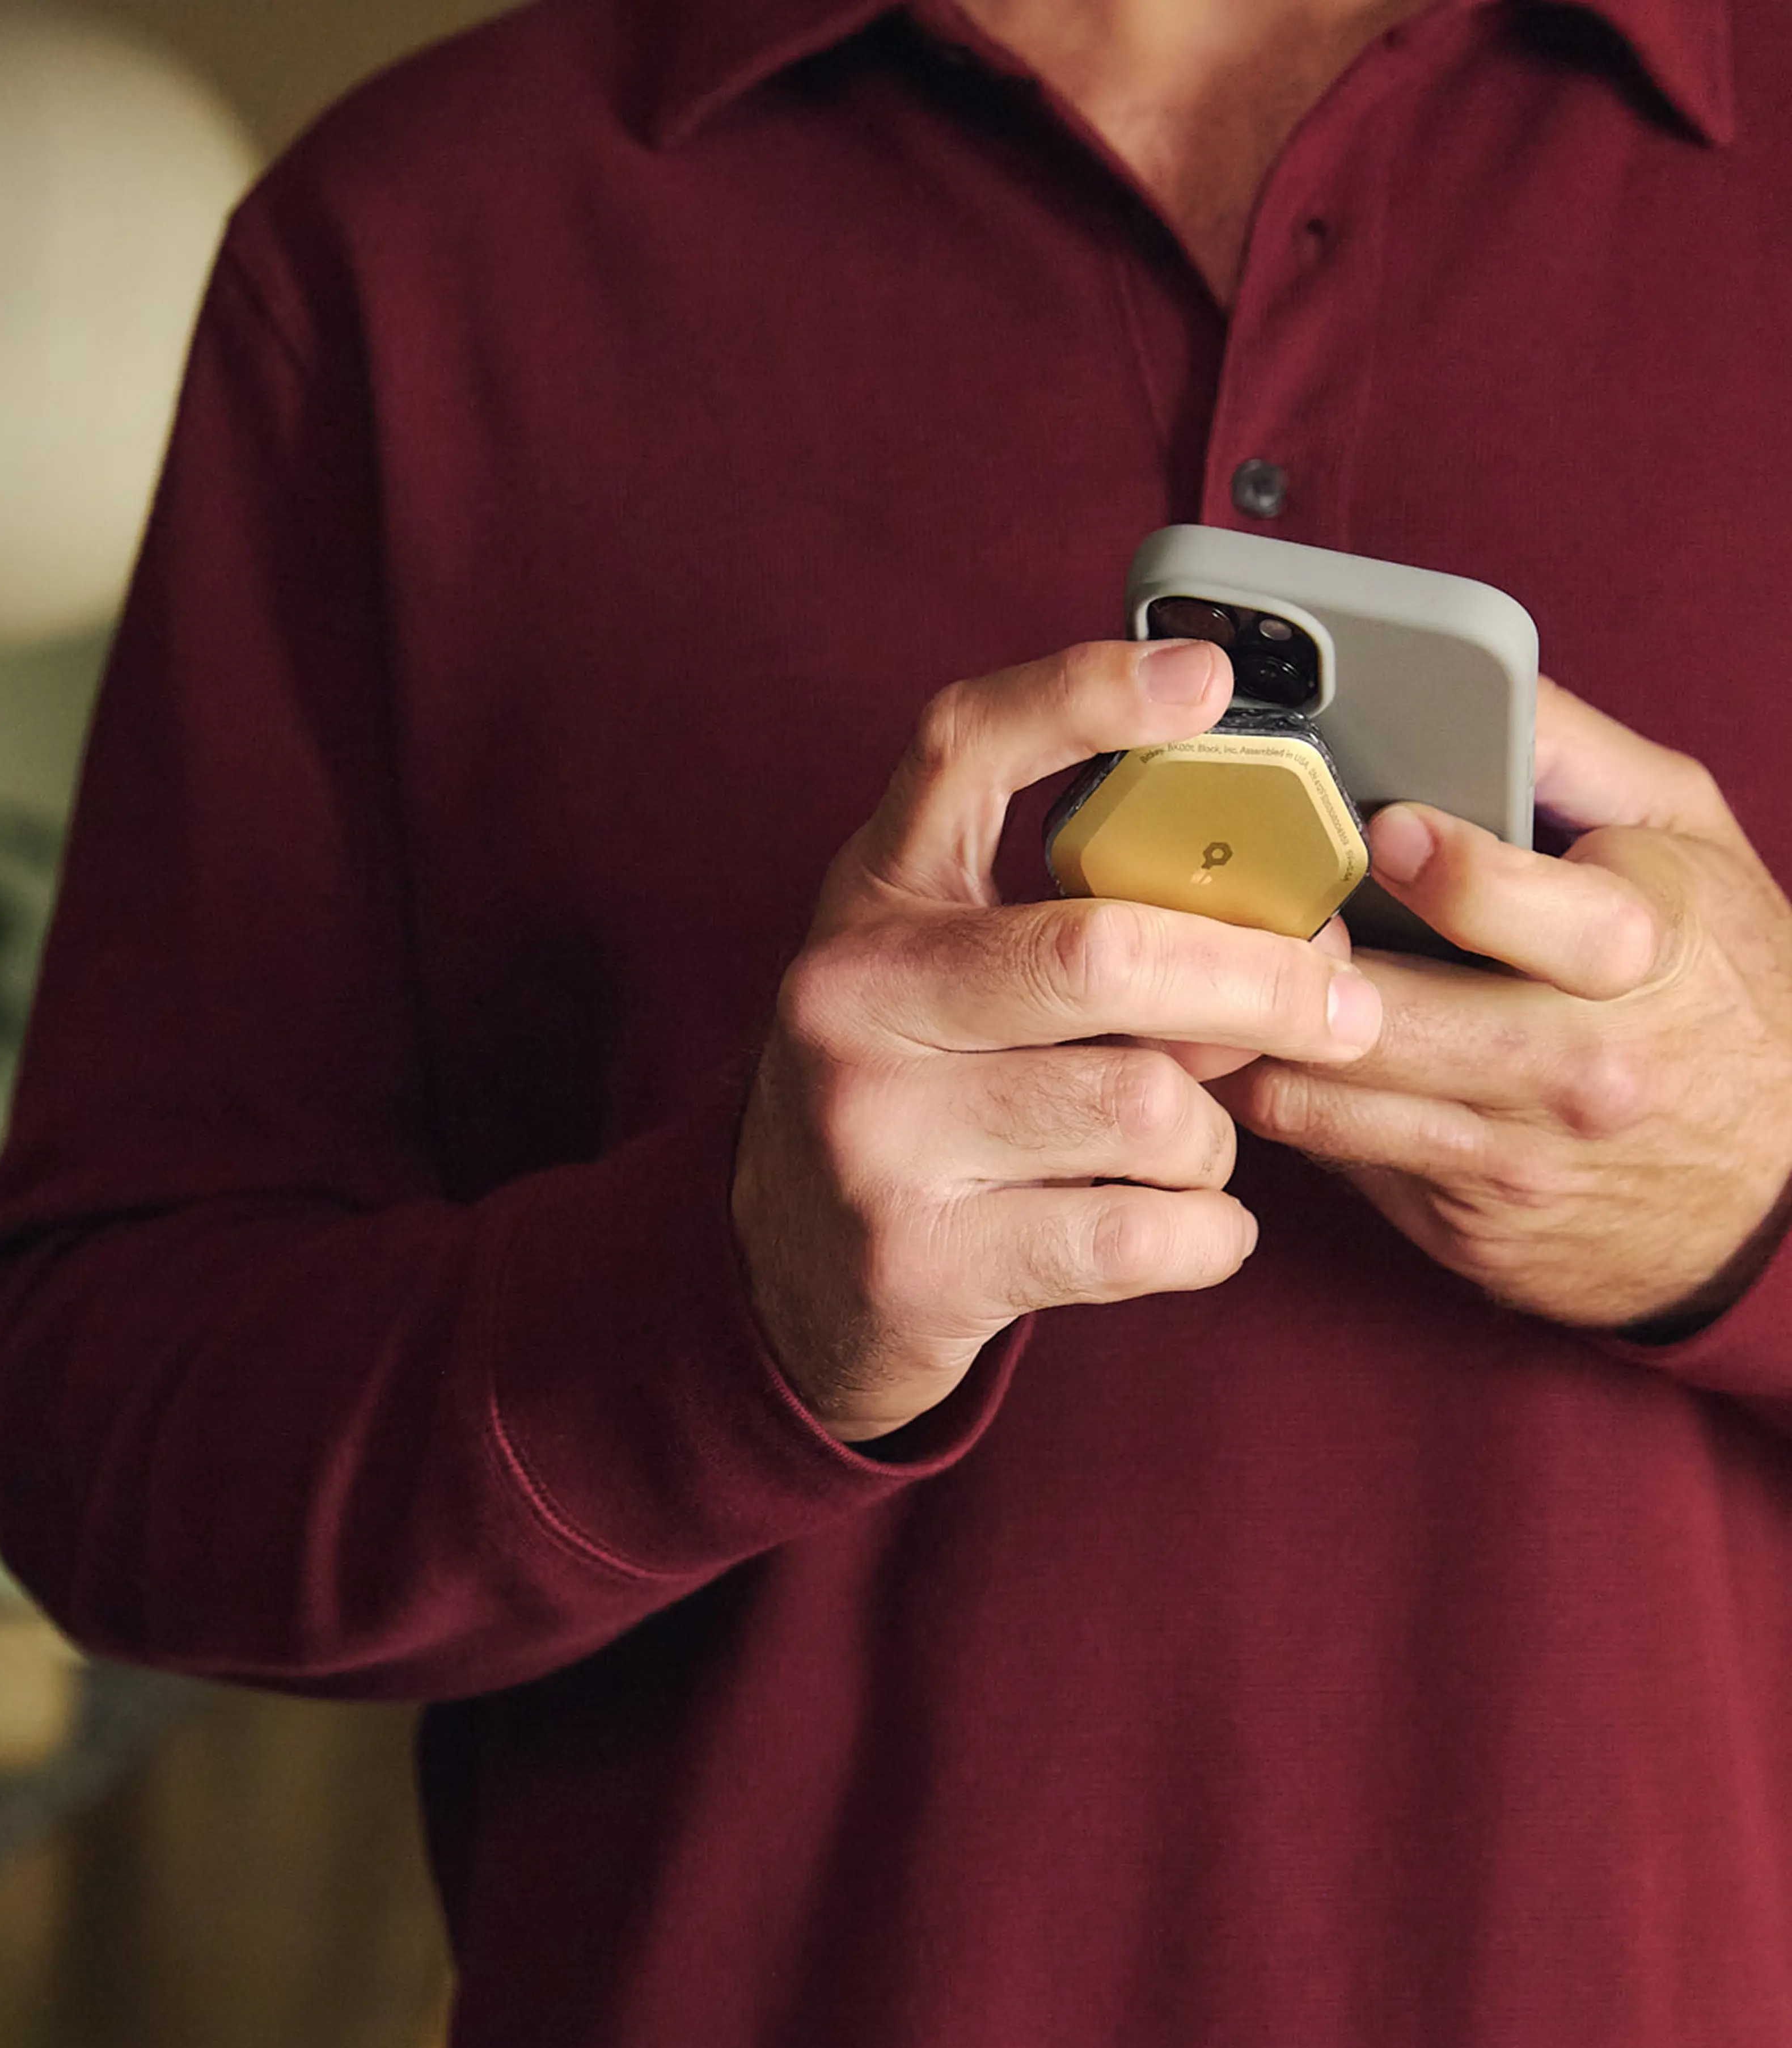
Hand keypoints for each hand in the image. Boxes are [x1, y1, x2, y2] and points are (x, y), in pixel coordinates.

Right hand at [731, 639, 1385, 1442]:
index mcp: (869, 900)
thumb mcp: (946, 976)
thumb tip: (1285, 923)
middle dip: (1260, 982)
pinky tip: (1190, 1228)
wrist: (791, 1279)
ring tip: (1191, 1150)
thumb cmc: (920, 1101)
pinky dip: (1210, 1235)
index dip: (1083, 697)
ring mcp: (875, 1139)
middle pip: (1106, 953)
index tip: (1208, 681)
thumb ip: (1072, 922)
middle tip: (1343, 1007)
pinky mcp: (923, 1265)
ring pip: (1146, 1109)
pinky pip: (1144, 1235)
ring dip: (1214, 1138)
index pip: (961, 751)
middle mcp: (852, 1001)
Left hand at [1218, 679, 1791, 1334]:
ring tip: (1211, 980)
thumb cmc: (1725, 988)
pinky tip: (1262, 1054)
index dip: (1429, 864)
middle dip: (1285, 965)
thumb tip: (1478, 680)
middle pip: (1371, 1018)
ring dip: (1248, 1039)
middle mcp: (1568, 1067)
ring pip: (1317, 1101)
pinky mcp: (1458, 1223)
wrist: (1777, 1188)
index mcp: (1635, 955)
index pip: (1509, 908)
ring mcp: (1506, 1158)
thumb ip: (1578, 756)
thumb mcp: (1689, 843)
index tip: (1374, 824)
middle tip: (1225, 911)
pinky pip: (1333, 1159)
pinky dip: (1288, 1104)